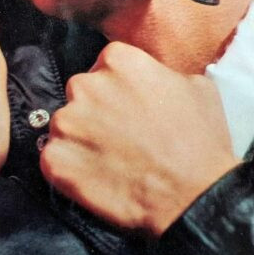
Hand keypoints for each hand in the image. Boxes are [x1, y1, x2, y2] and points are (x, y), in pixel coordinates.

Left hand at [39, 41, 239, 234]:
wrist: (193, 194)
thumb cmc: (200, 141)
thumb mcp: (196, 85)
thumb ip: (160, 73)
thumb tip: (150, 79)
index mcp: (117, 60)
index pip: (105, 66)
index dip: (118, 91)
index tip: (128, 109)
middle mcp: (86, 85)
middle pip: (81, 94)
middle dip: (96, 112)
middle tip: (121, 137)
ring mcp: (66, 123)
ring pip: (65, 126)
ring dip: (82, 140)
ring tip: (111, 161)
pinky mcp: (55, 159)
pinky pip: (53, 158)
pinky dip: (70, 168)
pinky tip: (96, 177)